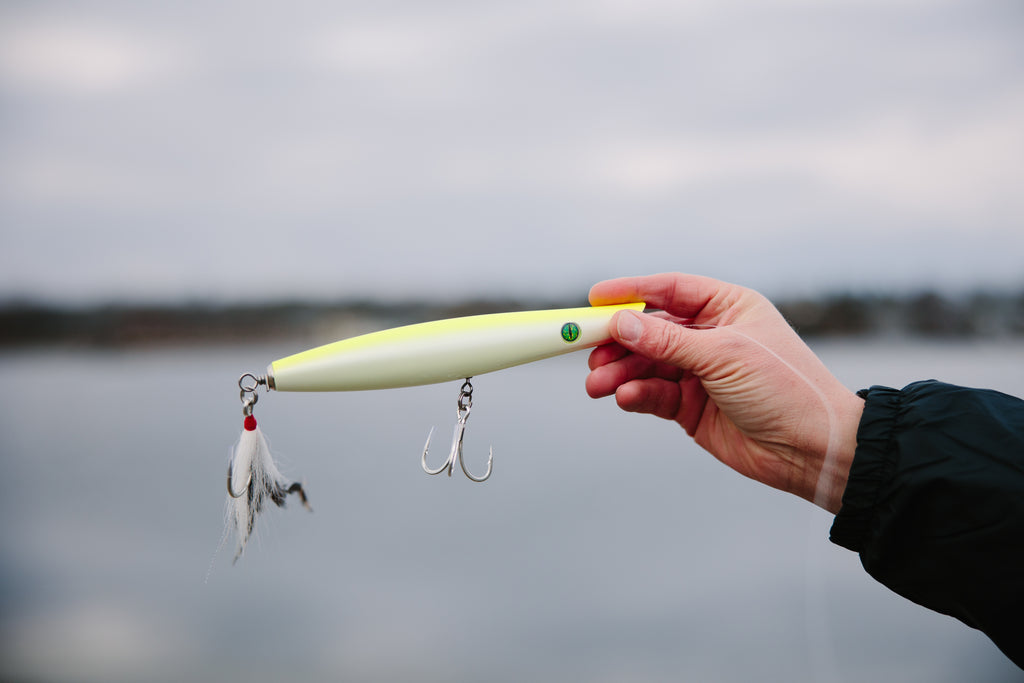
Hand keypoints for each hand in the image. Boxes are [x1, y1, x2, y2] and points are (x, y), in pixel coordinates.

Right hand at [586, 273, 863, 512]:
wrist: (812, 450)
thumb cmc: (784, 388)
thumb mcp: (723, 355)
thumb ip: (667, 340)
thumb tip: (619, 322)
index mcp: (728, 307)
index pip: (670, 290)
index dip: (631, 291)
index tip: (594, 298)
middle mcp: (711, 336)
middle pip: (649, 329)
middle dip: (617, 341)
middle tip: (588, 352)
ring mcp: (699, 372)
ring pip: (645, 365)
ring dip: (619, 372)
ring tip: (596, 385)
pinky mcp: (690, 407)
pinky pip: (653, 394)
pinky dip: (636, 395)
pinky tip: (624, 398)